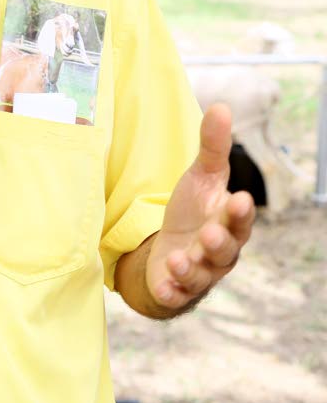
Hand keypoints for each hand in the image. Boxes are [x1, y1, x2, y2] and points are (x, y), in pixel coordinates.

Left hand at [145, 103, 255, 312]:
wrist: (171, 249)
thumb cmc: (194, 211)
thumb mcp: (202, 177)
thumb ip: (213, 147)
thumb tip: (222, 107)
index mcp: (229, 223)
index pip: (239, 218)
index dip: (240, 212)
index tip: (240, 198)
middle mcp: (219, 252)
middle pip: (225, 250)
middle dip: (219, 242)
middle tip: (210, 233)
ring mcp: (199, 273)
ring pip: (201, 275)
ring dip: (191, 268)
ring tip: (178, 259)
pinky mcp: (176, 290)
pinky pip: (176, 295)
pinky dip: (171, 292)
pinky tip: (162, 286)